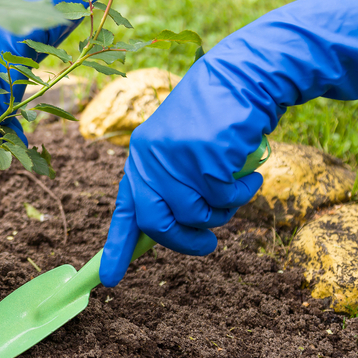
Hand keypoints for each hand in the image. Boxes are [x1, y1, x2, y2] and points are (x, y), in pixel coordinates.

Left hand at [99, 0, 357, 285]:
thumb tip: (162, 231)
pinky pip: (224, 196)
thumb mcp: (181, 148)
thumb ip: (170, 183)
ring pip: (196, 213)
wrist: (241, 77)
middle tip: (207, 245)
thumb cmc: (215, 118)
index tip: (109, 279)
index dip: (117, 246)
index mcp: (141, 156)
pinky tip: (248, 175)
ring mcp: (176, 156)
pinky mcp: (205, 155)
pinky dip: (241, 192)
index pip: (125, 208)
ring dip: (221, 212)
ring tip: (234, 190)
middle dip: (185, 241)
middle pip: (157, 222)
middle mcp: (151, 157)